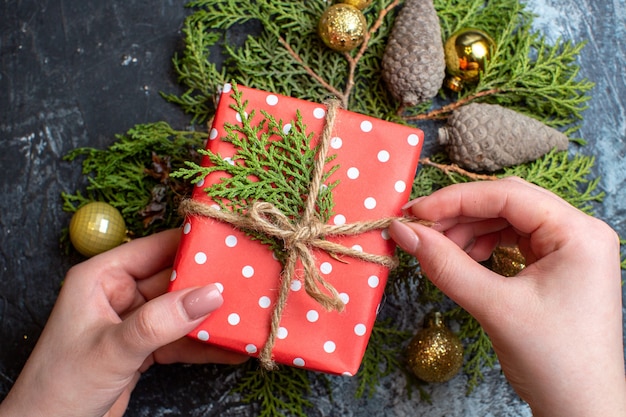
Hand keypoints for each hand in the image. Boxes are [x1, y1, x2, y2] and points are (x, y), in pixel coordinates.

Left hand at [0, 229, 246, 416]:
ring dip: (211, 317)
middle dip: (209, 284)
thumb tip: (211, 294)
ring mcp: (134, 321)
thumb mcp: (114, 348)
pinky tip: (232, 348)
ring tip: (247, 316)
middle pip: (174, 280)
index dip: (192, 245)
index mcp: (102, 277)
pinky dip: (204, 345)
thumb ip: (162, 321)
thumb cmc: (61, 386)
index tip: (230, 244)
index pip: (155, 248)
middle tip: (249, 283)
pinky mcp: (144, 348)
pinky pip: (180, 339)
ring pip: (181, 310)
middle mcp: (119, 294)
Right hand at [389, 177, 625, 416]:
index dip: (455, 200)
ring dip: (468, 232)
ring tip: (438, 251)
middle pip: (508, 204)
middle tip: (419, 230)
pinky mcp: (559, 266)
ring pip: (507, 221)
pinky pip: (513, 242)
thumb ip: (445, 264)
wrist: (582, 410)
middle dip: (460, 216)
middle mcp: (579, 232)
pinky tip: (462, 261)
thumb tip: (403, 231)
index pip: (508, 196)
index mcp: (578, 233)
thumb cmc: (554, 361)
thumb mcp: (495, 307)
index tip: (414, 213)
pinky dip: (483, 247)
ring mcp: (571, 249)